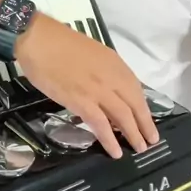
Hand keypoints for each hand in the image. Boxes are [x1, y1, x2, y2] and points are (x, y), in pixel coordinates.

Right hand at [15, 12, 158, 157]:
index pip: (136, 89)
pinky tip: (115, 152)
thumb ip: (103, 71)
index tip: (147, 120)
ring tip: (139, 149)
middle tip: (151, 141)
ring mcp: (98, 90)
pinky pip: (101, 124)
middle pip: (135, 104)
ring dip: (133, 134)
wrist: (38, 39)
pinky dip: (110, 139)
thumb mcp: (91, 53)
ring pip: (123, 116)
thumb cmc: (58, 42)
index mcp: (114, 63)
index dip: (143, 108)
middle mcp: (112, 77)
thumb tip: (107, 90)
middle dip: (145, 124)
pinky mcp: (81, 101)